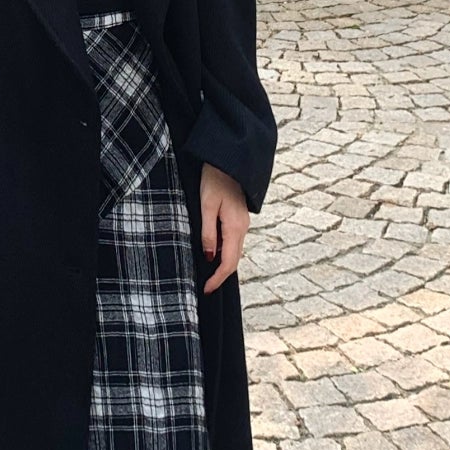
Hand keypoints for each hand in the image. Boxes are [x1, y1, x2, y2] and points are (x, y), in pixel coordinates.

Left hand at [199, 164, 247, 293]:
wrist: (229, 160)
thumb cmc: (215, 180)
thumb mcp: (206, 206)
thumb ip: (208, 232)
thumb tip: (209, 256)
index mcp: (235, 228)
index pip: (229, 262)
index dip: (218, 278)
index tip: (207, 289)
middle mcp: (243, 228)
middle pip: (234, 259)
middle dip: (221, 274)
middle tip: (206, 285)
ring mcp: (242, 223)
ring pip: (234, 250)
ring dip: (222, 263)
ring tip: (207, 272)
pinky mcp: (239, 217)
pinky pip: (233, 240)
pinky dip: (224, 250)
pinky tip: (212, 251)